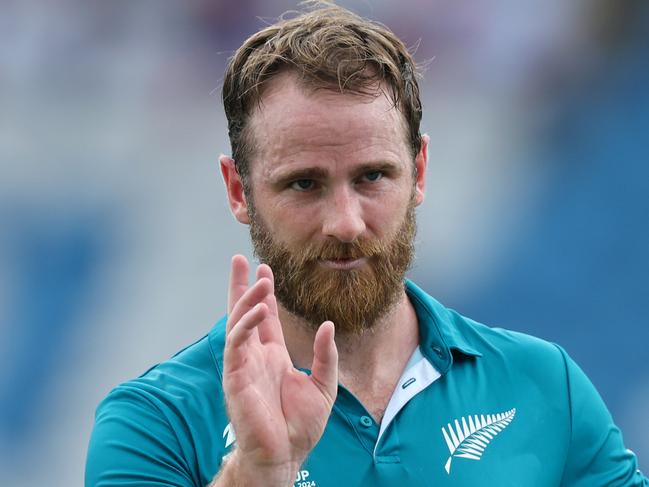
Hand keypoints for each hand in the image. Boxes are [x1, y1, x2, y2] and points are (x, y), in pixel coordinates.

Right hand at [222, 255, 337, 482]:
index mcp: (273, 356)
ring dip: (246, 298)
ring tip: (257, 277)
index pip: (265, 318)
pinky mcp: (235, 376)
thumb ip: (325, 355)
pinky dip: (245, 323)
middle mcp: (255, 356)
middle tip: (240, 259)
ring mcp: (243, 365)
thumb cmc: (300, 426)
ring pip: (238, 322)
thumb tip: (328, 325)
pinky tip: (258, 308)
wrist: (286, 455)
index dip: (264, 294)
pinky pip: (237, 343)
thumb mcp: (323, 385)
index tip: (265, 270)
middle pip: (244, 312)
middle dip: (241, 286)